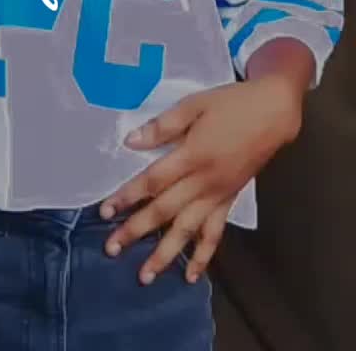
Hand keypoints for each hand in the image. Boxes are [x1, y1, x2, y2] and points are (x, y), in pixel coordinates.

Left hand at [99, 76, 302, 283]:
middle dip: (136, 231)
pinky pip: (215, 233)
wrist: (274, 114)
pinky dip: (203, 255)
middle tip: (111, 248)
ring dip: (166, 254)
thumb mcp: (195, 104)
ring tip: (145, 275)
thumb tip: (131, 142)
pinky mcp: (229, 201)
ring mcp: (218, 195)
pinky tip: (192, 275)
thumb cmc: (232, 104)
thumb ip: (163, 126)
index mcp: (193, 155)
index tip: (105, 210)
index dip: (128, 196)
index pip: (153, 181)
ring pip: (188, 230)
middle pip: (165, 210)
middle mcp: (204, 182)